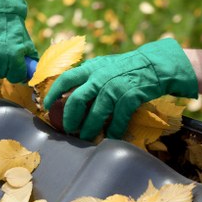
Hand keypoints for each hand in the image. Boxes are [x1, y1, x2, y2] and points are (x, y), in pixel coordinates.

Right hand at [0, 0, 37, 82]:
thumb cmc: (11, 23)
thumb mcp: (24, 40)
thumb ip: (28, 58)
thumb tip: (31, 74)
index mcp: (13, 54)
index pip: (15, 77)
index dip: (17, 73)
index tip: (16, 68)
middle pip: (0, 73)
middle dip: (4, 67)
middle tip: (4, 55)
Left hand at [43, 38, 197, 139]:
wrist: (154, 64)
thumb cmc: (126, 67)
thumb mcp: (104, 65)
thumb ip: (88, 77)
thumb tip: (69, 93)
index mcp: (91, 67)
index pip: (66, 79)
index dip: (53, 93)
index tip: (46, 106)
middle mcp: (100, 76)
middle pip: (77, 100)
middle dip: (70, 117)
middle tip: (68, 128)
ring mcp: (115, 87)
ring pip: (96, 113)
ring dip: (89, 129)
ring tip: (86, 137)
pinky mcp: (130, 97)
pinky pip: (118, 119)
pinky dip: (114, 130)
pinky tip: (111, 136)